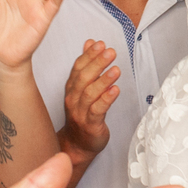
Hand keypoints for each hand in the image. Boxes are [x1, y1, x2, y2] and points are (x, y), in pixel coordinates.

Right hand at [59, 40, 119, 165]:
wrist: (78, 144)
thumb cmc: (83, 114)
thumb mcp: (83, 88)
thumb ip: (87, 65)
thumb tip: (90, 42)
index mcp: (72, 88)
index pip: (78, 68)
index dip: (88, 55)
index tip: (100, 44)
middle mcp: (73, 99)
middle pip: (83, 78)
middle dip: (97, 63)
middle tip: (110, 52)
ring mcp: (80, 112)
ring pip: (90, 93)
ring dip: (103, 80)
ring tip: (116, 69)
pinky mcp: (90, 124)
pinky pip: (97, 110)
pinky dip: (106, 99)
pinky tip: (115, 90)